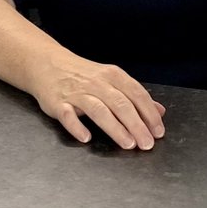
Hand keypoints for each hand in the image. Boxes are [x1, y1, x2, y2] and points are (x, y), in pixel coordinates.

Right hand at [30, 59, 166, 149]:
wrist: (47, 63)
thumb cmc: (83, 75)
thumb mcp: (111, 79)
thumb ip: (135, 95)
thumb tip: (159, 111)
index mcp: (113, 76)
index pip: (136, 94)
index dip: (149, 114)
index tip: (158, 132)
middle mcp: (97, 83)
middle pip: (121, 104)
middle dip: (137, 125)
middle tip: (147, 144)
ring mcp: (77, 93)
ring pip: (99, 110)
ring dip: (115, 128)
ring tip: (128, 144)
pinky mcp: (58, 103)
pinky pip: (68, 115)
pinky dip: (77, 127)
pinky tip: (86, 138)